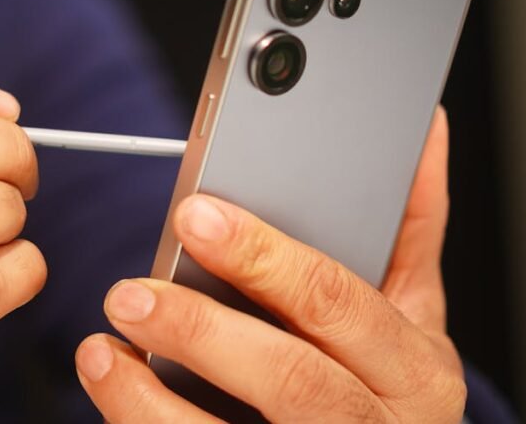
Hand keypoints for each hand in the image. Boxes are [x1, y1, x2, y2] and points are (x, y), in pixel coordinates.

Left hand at [76, 108, 464, 421]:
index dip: (263, 257)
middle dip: (202, 331)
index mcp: (415, 369)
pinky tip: (114, 386)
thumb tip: (423, 129)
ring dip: (153, 400)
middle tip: (130, 293)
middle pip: (288, 376)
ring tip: (102, 350)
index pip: (337, 302)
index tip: (196, 216)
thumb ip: (410, 226)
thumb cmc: (389, 380)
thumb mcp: (413, 310)